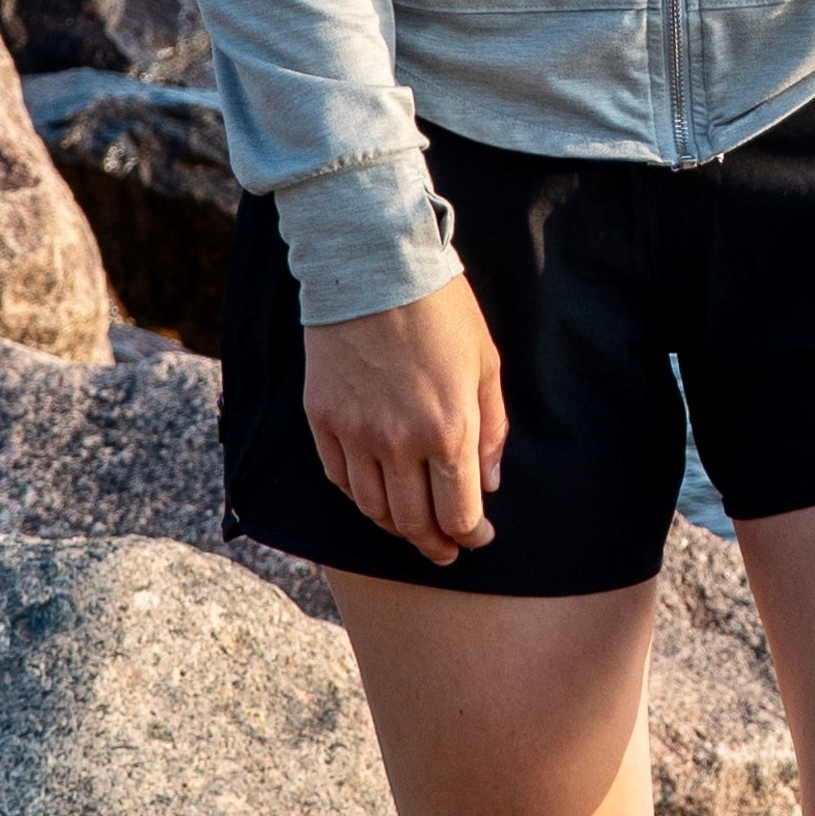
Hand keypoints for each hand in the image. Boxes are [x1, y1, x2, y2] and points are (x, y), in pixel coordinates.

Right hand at [303, 272, 506, 565]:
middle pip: (414, 522)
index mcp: (449, 431)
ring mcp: (356, 433)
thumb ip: (491, 431)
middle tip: (446, 551)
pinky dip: (360, 497)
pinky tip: (376, 497)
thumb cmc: (440, 310)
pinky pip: (340, 479)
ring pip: (373, 509)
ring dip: (396, 528)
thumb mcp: (486, 365)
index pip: (458, 513)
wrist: (372, 264)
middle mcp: (399, 442)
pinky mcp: (322, 418)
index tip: (477, 536)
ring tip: (412, 529)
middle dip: (435, 544)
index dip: (471, 536)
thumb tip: (490, 483)